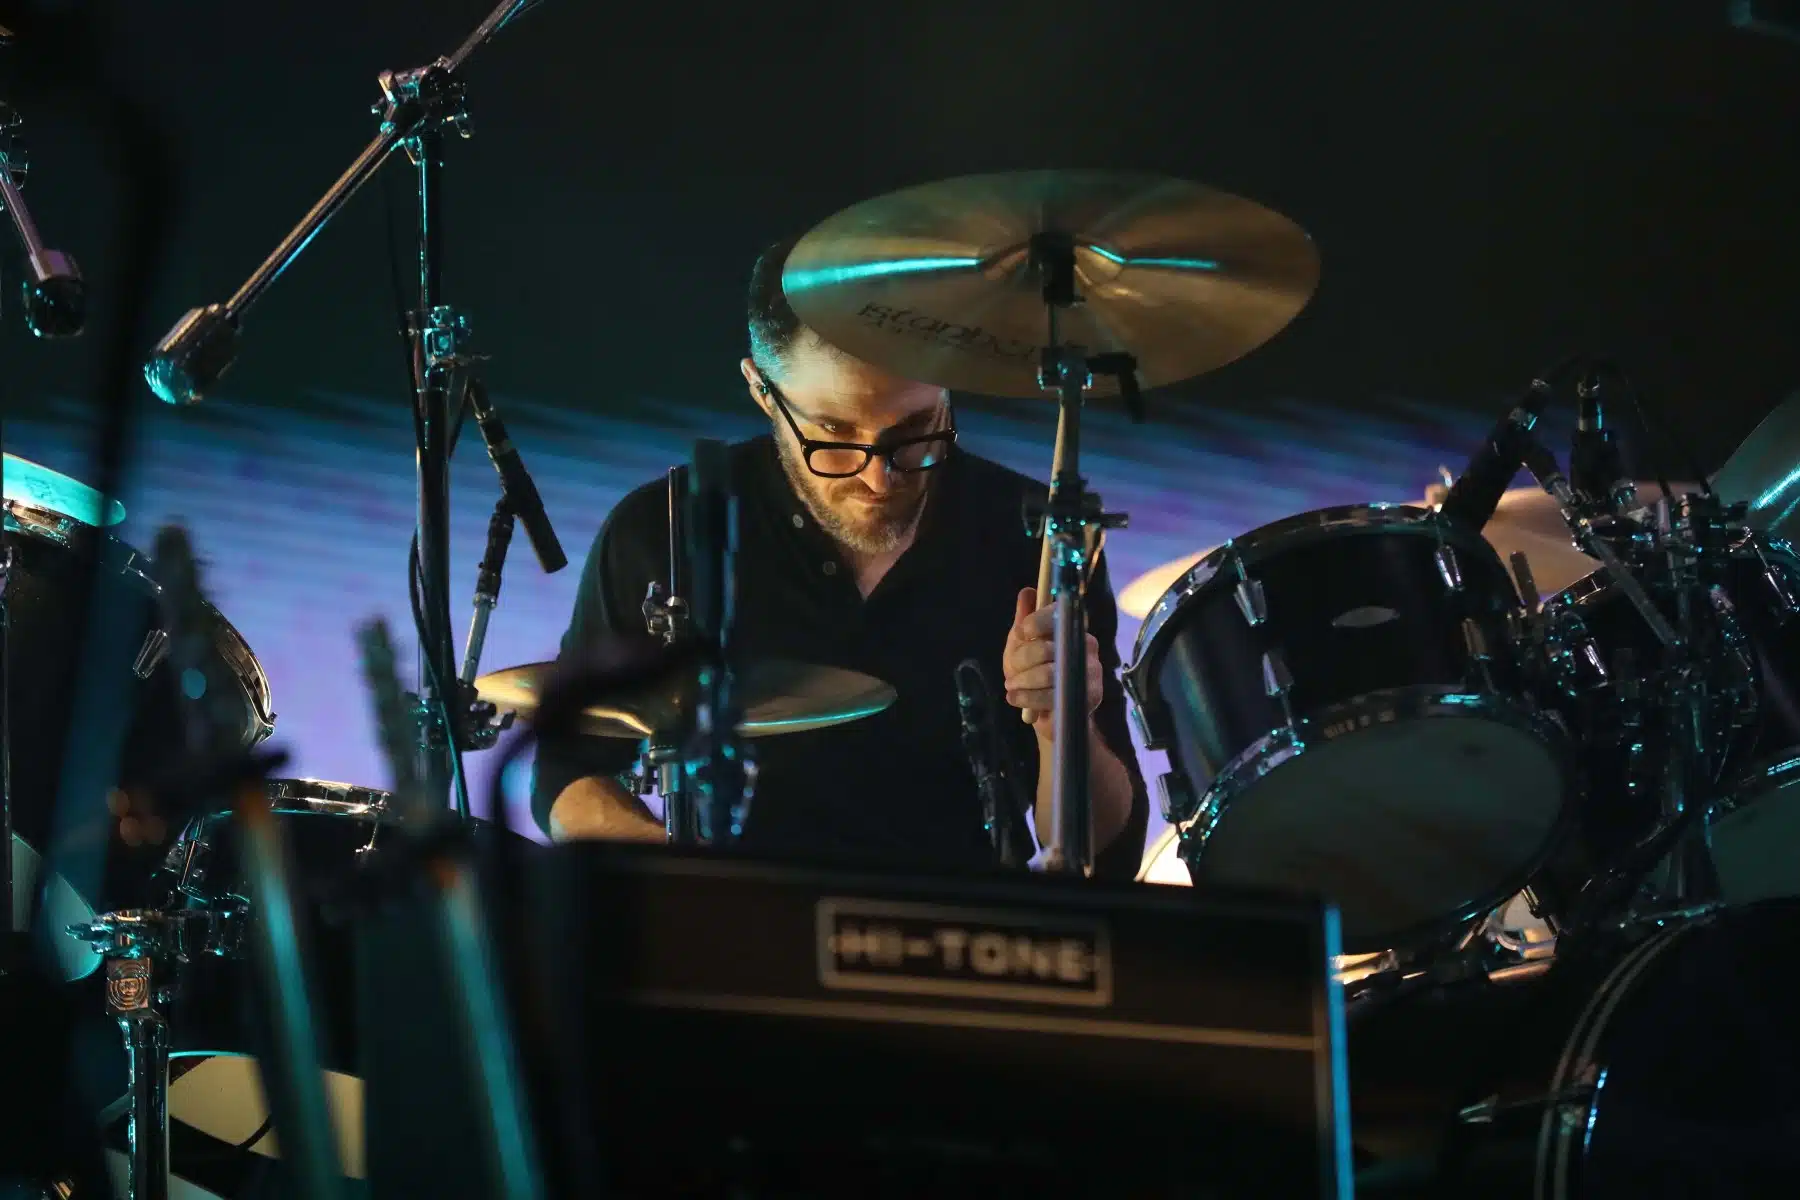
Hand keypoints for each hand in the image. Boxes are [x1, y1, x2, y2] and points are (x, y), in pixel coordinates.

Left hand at [1002, 587, 1101, 739]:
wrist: (1050, 709)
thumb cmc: (1034, 671)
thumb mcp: (1023, 644)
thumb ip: (1025, 620)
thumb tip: (1027, 592)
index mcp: (1073, 626)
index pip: (1058, 614)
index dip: (1034, 622)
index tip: (1020, 633)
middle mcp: (1087, 644)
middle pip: (1046, 648)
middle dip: (1020, 661)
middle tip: (1010, 671)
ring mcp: (1091, 672)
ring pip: (1047, 673)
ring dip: (1022, 681)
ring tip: (1012, 685)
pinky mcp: (1089, 696)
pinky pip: (1051, 696)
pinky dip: (1026, 697)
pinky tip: (1014, 697)